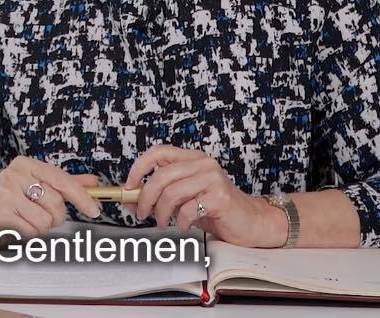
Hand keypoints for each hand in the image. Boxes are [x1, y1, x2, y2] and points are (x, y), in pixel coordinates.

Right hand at [0, 156, 99, 246]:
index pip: (62, 180)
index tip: (93, 209)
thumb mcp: (32, 184)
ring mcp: (6, 195)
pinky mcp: (1, 216)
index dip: (82, 197)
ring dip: (39, 228)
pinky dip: (27, 235)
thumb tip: (91, 182)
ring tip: (22, 221)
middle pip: (56, 204)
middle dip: (53, 217)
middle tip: (36, 214)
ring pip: (45, 221)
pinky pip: (32, 232)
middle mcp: (14, 175)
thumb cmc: (5, 201)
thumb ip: (62, 183)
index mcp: (24, 164)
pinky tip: (15, 228)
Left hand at [124, 144, 284, 246]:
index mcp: (192, 158)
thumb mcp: (183, 200)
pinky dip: (180, 222)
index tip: (129, 186)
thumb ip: (159, 197)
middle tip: (141, 213)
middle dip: (145, 197)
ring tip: (163, 223)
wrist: (250, 222)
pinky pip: (187, 210)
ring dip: (161, 213)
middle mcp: (202, 163)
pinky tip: (185, 227)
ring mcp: (213, 178)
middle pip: (161, 175)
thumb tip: (130, 199)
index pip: (158, 152)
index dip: (139, 167)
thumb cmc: (216, 209)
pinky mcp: (220, 197)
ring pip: (171, 193)